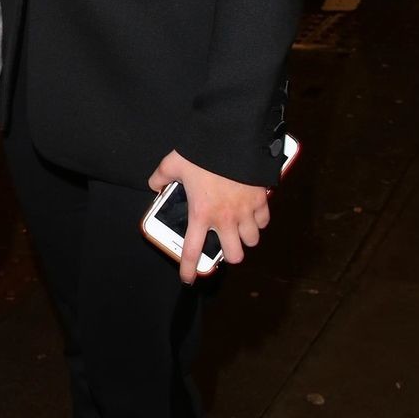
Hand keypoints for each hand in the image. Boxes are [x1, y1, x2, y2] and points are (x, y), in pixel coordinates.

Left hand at [147, 149, 270, 285]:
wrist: (232, 138)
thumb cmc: (202, 153)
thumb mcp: (173, 163)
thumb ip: (161, 176)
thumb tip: (154, 183)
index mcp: (200, 214)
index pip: (192, 250)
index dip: (188, 268)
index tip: (188, 278)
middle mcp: (225, 219)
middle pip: (234, 255)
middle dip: (230, 254)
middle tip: (225, 245)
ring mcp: (246, 211)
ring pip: (252, 241)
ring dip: (245, 238)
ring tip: (239, 230)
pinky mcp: (261, 200)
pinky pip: (264, 221)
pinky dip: (259, 221)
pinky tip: (253, 215)